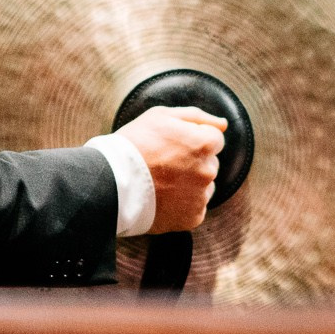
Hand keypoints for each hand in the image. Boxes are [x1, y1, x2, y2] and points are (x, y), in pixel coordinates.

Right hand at [118, 106, 227, 232]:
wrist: (111, 182)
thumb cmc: (134, 144)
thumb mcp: (161, 116)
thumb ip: (197, 117)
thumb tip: (223, 124)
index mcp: (205, 144)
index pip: (214, 139)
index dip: (191, 139)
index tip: (172, 144)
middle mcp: (208, 171)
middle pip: (209, 163)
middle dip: (193, 162)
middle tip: (164, 163)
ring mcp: (201, 196)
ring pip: (203, 186)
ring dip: (189, 183)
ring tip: (161, 182)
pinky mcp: (192, 218)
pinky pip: (194, 208)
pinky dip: (182, 204)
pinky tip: (163, 197)